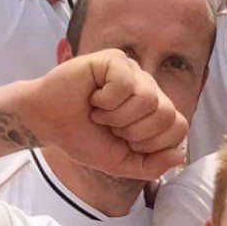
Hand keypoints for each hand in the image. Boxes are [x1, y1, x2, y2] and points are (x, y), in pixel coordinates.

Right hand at [21, 49, 185, 180]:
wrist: (46, 123)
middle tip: (110, 127)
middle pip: (168, 114)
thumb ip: (151, 166)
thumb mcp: (120, 163)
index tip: (123, 142)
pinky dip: (105, 100)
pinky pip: (126, 84)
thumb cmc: (82, 138)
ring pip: (148, 100)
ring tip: (99, 112)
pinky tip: (92, 97)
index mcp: (154, 111)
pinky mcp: (115, 59)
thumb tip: (179, 156)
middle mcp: (148, 88)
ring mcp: (133, 71)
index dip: (151, 144)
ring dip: (116, 115)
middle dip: (134, 131)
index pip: (179, 127)